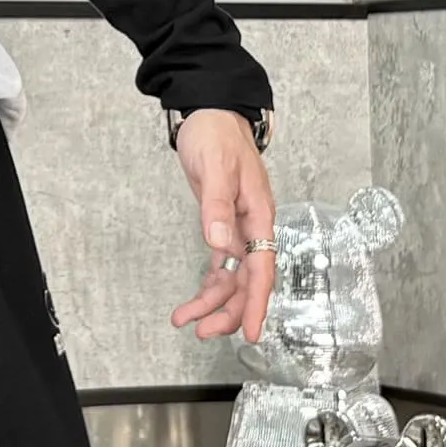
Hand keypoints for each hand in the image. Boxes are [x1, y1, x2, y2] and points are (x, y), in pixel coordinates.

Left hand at [169, 110, 276, 344]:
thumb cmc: (218, 134)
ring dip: (211, 304)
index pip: (262, 268)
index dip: (256, 303)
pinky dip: (206, 289)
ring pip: (232, 281)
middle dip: (228, 312)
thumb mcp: (216, 166)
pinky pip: (220, 269)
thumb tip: (219, 242)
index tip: (251, 331)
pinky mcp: (222, 229)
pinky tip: (190, 305)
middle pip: (247, 282)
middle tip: (202, 332)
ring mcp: (238, 230)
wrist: (210, 114)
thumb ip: (217, 206)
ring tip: (184, 320)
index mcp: (259, 215)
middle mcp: (252, 227)